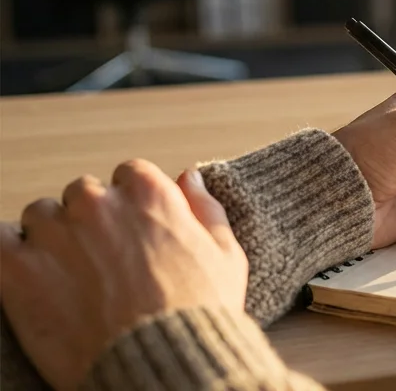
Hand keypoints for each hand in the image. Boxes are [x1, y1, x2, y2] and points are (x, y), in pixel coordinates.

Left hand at [0, 161, 247, 390]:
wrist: (161, 368)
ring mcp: (55, 234)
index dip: (131, 204)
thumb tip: (190, 176)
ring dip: (50, 237)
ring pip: (40, 215)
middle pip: (83, 194)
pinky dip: (10, 252)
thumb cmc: (200, 314)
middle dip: (90, 220)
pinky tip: (29, 276)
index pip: (128, 174)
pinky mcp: (17, 269)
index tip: (132, 233)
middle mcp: (99, 204)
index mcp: (150, 193)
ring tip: (68, 276)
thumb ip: (206, 208)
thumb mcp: (226, 257)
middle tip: (102, 261)